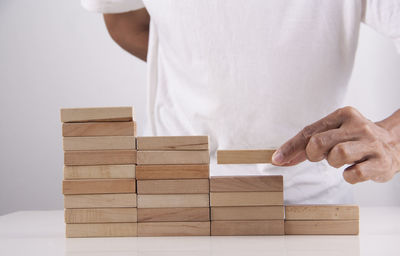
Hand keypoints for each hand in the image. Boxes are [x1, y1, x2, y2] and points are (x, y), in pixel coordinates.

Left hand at [272, 106, 399, 183]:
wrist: (395, 144)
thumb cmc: (356, 139)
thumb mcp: (334, 133)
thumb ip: (307, 143)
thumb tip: (280, 158)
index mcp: (343, 115)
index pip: (309, 131)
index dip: (290, 147)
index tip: (276, 159)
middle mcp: (358, 126)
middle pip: (318, 142)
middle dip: (313, 154)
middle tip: (321, 156)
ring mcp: (371, 144)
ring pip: (337, 155)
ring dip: (333, 163)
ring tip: (342, 161)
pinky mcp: (381, 162)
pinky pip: (354, 174)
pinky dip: (349, 176)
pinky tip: (354, 170)